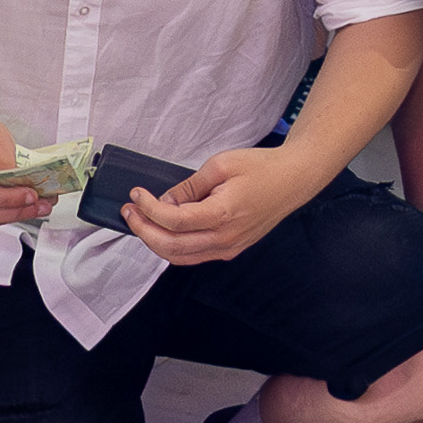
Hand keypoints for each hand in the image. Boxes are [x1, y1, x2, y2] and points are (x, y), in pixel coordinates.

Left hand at [117, 142, 324, 268]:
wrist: (293, 179)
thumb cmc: (262, 168)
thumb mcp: (220, 165)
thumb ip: (189, 187)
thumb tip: (165, 201)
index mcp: (222, 215)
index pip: (173, 220)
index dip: (148, 208)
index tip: (137, 194)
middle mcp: (225, 238)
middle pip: (171, 246)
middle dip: (143, 229)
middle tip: (129, 212)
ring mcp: (229, 247)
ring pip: (181, 257)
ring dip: (155, 242)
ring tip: (140, 221)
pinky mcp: (231, 248)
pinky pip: (195, 256)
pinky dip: (174, 247)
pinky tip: (164, 230)